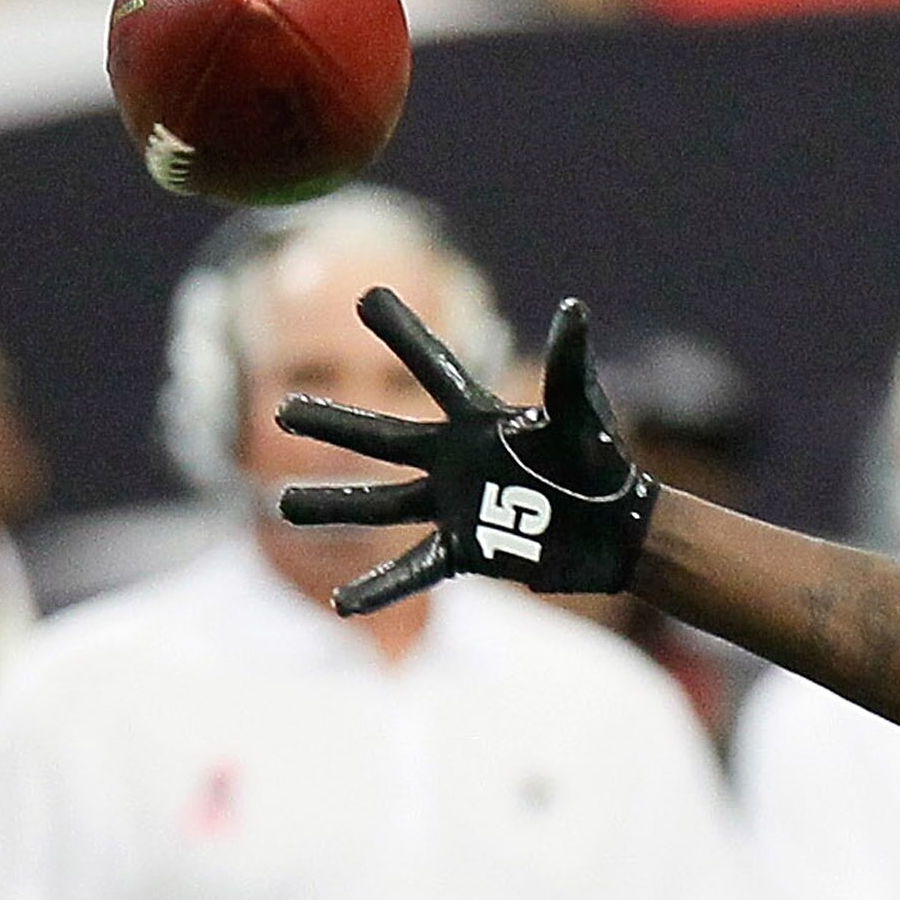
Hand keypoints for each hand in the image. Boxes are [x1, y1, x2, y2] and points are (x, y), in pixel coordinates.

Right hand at [274, 291, 657, 614]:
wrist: (617, 529)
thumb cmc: (600, 462)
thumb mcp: (582, 413)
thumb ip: (569, 367)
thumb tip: (573, 308)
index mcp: (479, 420)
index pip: (431, 367)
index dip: (401, 333)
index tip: (366, 294)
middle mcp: (454, 459)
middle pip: (381, 439)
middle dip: (333, 424)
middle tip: (282, 410)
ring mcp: (454, 505)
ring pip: (381, 505)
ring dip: (333, 505)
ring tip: (282, 504)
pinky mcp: (466, 549)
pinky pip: (414, 569)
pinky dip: (380, 588)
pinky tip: (342, 605)